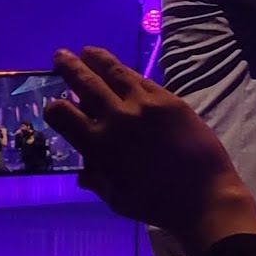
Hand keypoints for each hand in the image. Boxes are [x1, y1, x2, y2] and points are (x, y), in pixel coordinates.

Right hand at [43, 47, 255, 255]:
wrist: (202, 195)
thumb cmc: (156, 204)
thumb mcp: (116, 198)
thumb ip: (98, 180)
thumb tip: (84, 173)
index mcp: (98, 145)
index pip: (63, 115)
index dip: (54, 108)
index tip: (53, 104)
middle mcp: (117, 118)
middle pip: (86, 84)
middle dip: (69, 67)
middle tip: (60, 56)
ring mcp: (145, 105)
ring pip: (115, 72)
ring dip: (97, 59)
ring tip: (87, 51)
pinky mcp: (169, 100)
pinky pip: (142, 80)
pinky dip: (127, 72)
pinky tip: (121, 69)